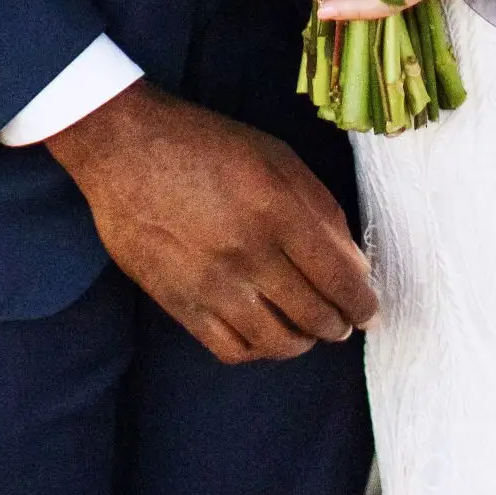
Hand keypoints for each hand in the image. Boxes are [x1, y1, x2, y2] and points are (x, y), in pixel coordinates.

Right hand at [48, 80, 376, 363]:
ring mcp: (210, 284)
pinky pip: (231, 348)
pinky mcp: (178, 302)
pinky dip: (259, 349)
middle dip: (338, 324)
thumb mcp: (278, 158)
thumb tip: (354, 265)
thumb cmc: (208, 145)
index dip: (362, 303)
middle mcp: (247, 253)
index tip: (369, 309)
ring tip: (308, 329)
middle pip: (313, 316)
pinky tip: (266, 334)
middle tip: (343, 320)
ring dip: (303, 341)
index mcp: (278, 211)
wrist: (125, 150)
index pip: (339, 280)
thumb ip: (321, 211)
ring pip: (276, 342)